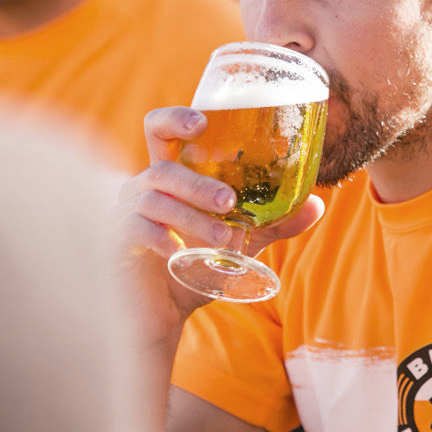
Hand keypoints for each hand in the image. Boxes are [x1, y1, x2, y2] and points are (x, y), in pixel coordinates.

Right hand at [112, 107, 324, 347]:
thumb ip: (275, 223)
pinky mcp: (114, 241)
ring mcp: (123, 213)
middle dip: (198, 183)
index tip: (203, 122)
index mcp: (170, 178)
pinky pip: (132, 229)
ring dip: (192, 218)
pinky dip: (160, 239)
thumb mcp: (242, 243)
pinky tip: (179, 255)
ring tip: (224, 240)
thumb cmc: (197, 268)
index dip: (176, 118)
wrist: (166, 313)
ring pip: (154, 199)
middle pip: (164, 168)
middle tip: (230, 202)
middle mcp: (142, 188)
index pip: (161, 131)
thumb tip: (317, 204)